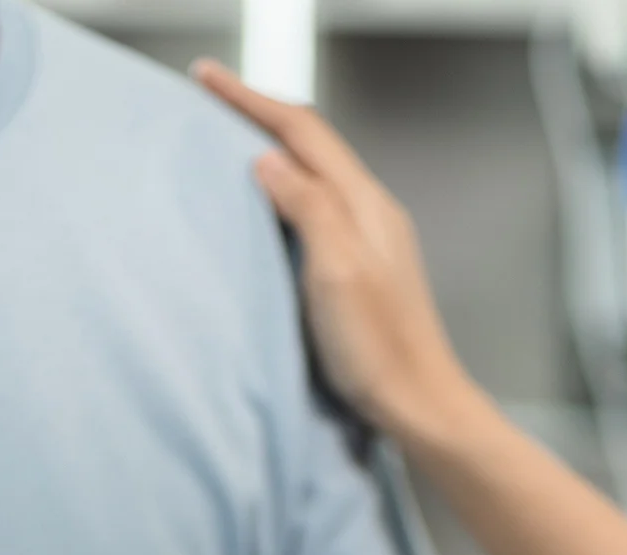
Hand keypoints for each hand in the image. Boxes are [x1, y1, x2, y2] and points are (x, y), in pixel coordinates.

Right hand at [193, 61, 496, 452]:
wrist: (420, 404)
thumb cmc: (380, 350)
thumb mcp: (337, 270)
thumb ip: (308, 207)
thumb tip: (268, 160)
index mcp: (364, 205)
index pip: (302, 132)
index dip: (251, 100)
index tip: (206, 77)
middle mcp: (370, 212)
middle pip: (310, 143)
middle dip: (260, 113)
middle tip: (212, 96)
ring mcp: (368, 239)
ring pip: (313, 172)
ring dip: (272, 146)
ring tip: (231, 135)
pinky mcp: (360, 266)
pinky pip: (315, 204)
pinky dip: (283, 185)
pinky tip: (266, 200)